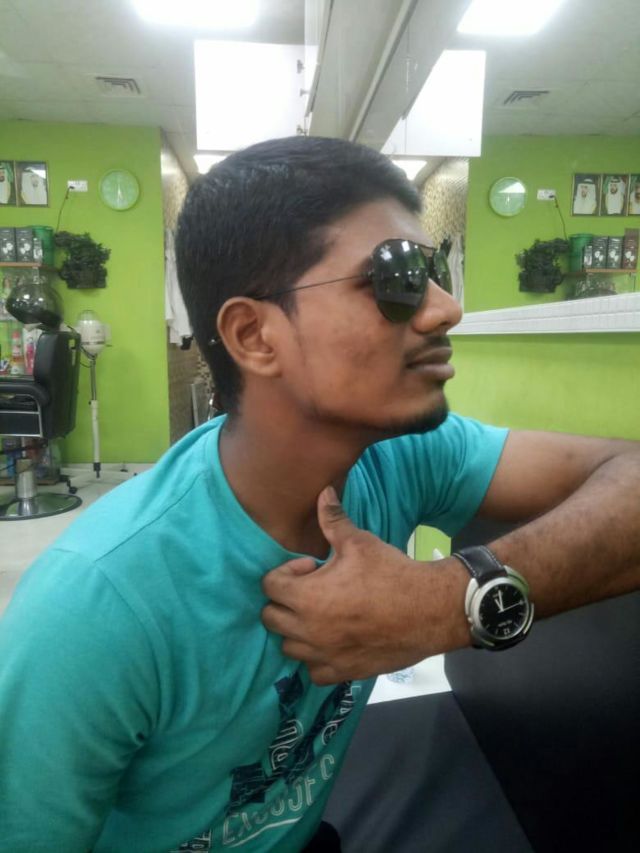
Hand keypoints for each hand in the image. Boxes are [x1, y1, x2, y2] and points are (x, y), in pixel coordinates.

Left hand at [261, 486, 468, 684]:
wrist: (429, 610)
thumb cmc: (391, 573)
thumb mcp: (359, 542)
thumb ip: (333, 519)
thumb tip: (323, 490)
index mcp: (307, 597)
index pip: (269, 586)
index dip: (286, 572)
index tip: (312, 567)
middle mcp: (309, 631)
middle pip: (270, 618)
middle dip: (285, 601)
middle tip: (312, 589)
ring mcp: (325, 655)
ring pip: (289, 647)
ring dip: (297, 630)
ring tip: (321, 614)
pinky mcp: (343, 672)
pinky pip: (314, 672)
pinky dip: (317, 658)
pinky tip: (333, 640)